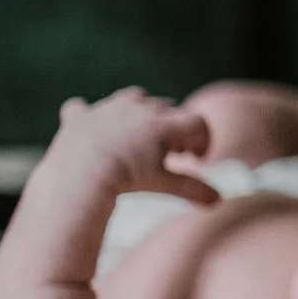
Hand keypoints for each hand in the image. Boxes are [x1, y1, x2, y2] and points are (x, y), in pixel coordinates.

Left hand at [51, 88, 219, 205]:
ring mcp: (108, 108)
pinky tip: (90, 130)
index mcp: (162, 123)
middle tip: (171, 155)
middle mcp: (138, 108)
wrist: (79, 176)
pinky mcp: (80, 116)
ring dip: (143, 112)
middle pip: (168, 109)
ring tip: (139, 138)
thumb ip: (192, 189)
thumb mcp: (163, 184)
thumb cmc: (126, 179)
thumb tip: (218, 200)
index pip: (196, 122)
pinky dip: (89, 116)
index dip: (201, 140)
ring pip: (135, 98)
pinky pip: (82, 107)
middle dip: (174, 130)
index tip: (195, 159)